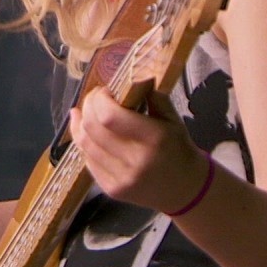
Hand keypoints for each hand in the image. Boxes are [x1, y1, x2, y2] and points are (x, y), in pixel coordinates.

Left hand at [68, 88, 204, 213]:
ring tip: (85, 111)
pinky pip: (87, 160)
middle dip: (88, 106)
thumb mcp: (172, 119)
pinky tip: (85, 132)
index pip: (110, 116)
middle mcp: (136, 161)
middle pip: (93, 128)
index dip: (99, 99)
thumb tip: (130, 76)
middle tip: (95, 98)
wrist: (185, 189)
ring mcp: (122, 178)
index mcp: (154, 139)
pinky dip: (84, 143)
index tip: (105, 90)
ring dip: (81, 123)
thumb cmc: (178, 149)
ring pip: (85, 144)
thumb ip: (151, 96)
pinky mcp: (112, 190)